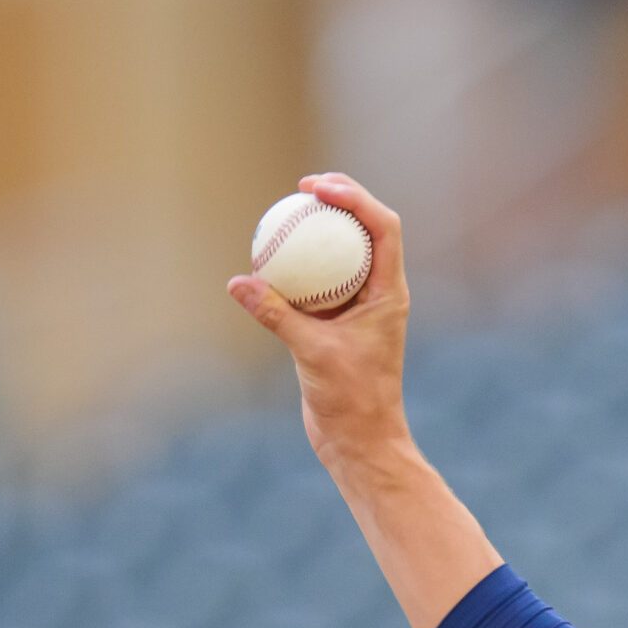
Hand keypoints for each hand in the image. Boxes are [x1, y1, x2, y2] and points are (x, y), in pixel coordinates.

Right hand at [226, 173, 411, 464]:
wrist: (361, 440)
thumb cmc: (351, 400)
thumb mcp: (311, 352)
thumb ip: (276, 314)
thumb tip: (238, 281)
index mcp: (390, 293)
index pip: (384, 229)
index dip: (357, 198)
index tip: (320, 188)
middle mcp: (378, 294)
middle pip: (366, 231)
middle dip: (340, 201)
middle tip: (302, 188)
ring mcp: (358, 308)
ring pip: (341, 256)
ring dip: (319, 232)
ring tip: (285, 212)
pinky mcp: (336, 325)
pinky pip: (316, 283)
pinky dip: (296, 268)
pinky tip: (265, 259)